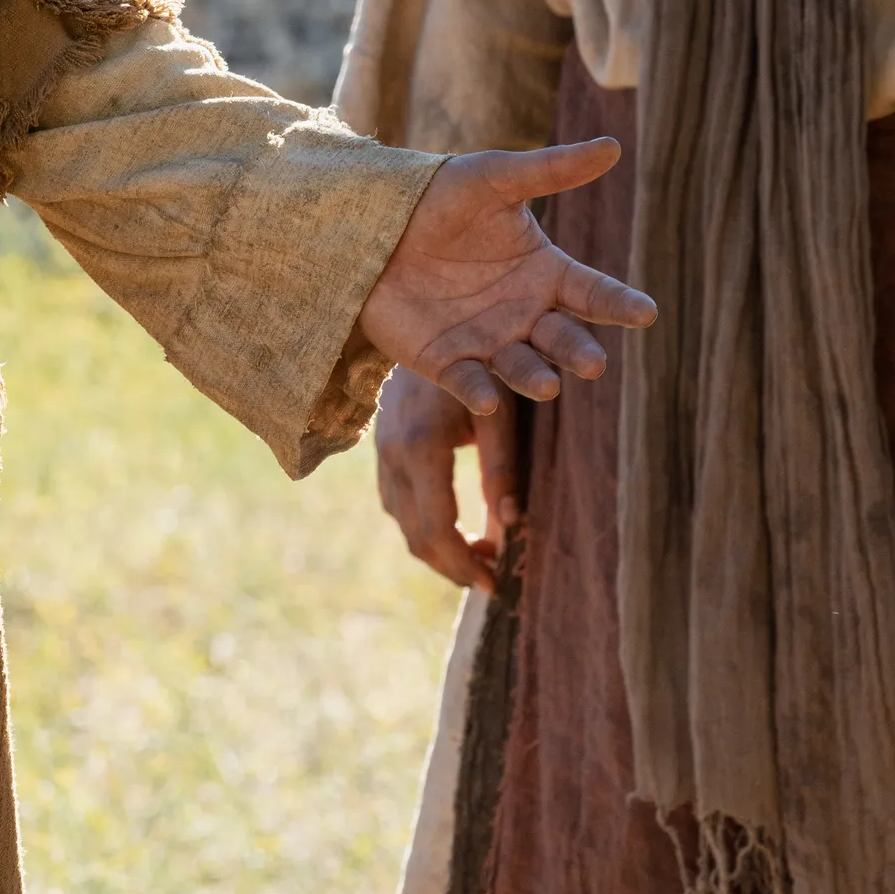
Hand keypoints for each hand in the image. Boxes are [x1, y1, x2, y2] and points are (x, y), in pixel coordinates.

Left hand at [358, 142, 655, 420]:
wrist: (373, 223)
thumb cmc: (442, 197)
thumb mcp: (495, 177)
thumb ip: (552, 169)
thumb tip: (613, 146)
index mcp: (545, 273)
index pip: (594, 293)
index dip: (620, 304)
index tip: (646, 312)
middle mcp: (524, 314)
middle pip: (563, 340)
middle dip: (578, 352)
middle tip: (593, 364)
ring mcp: (487, 342)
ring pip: (522, 368)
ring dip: (534, 378)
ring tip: (547, 385)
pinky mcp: (445, 361)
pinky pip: (467, 382)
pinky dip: (478, 392)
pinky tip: (487, 401)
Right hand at [376, 363, 523, 593]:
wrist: (422, 309)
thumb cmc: (474, 358)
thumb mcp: (497, 409)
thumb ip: (502, 467)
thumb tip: (512, 524)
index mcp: (419, 449)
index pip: (437, 531)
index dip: (465, 565)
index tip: (497, 584)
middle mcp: (391, 454)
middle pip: (416, 537)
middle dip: (454, 566)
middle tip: (493, 575)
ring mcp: (382, 450)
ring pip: (402, 522)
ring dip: (438, 547)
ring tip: (480, 552)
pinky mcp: (382, 444)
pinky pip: (395, 501)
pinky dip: (423, 524)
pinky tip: (454, 522)